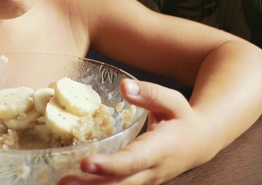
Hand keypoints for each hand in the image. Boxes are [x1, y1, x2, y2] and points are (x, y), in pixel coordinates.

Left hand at [58, 80, 215, 184]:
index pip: (132, 161)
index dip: (110, 165)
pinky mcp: (137, 183)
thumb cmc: (183, 119)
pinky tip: (74, 183)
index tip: (86, 162)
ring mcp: (145, 181)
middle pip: (120, 183)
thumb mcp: (173, 100)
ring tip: (61, 184)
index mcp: (160, 150)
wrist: (200, 143)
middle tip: (64, 181)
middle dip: (91, 184)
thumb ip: (149, 93)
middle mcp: (151, 171)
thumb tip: (125, 86)